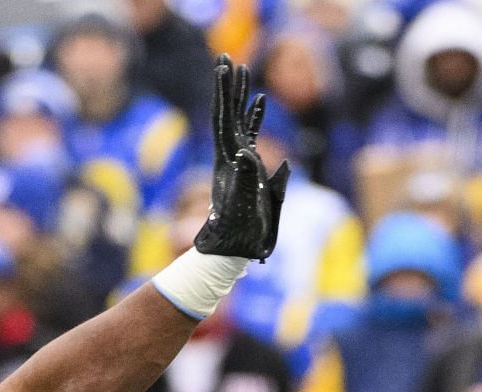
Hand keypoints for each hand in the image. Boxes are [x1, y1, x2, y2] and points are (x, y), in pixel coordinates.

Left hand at [194, 55, 289, 261]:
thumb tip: (245, 154)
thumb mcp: (244, 203)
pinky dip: (255, 115)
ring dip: (239, 94)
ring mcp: (238, 158)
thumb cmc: (240, 228)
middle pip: (226, 111)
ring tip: (241, 68)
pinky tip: (260, 100)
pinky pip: (251, 132)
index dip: (222, 93)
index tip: (222, 68)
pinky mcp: (249, 165)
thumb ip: (246, 177)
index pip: (222, 118)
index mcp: (226, 158)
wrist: (237, 245)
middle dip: (227, 84)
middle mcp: (229, 154)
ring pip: (237, 118)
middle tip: (225, 56)